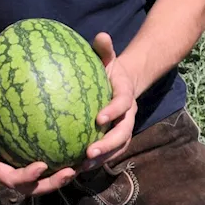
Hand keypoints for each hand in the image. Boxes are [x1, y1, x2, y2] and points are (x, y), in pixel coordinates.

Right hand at [0, 96, 76, 195]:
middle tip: (71, 172)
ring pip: (44, 178)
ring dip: (63, 175)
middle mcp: (9, 171)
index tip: (41, 165)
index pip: (12, 179)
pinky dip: (63, 158)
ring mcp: (20, 165)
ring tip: (83, 164)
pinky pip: (48, 161)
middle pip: (34, 186)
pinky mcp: (28, 156)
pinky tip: (80, 146)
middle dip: (53, 183)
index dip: (27, 177)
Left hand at [78, 32, 136, 172]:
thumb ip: (105, 49)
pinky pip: (108, 153)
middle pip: (123, 134)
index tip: (99, 118)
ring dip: (102, 159)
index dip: (113, 111)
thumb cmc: (109, 69)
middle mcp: (128, 115)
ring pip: (117, 148)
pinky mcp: (116, 138)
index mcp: (125, 95)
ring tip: (83, 167)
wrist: (124, 83)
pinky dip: (96, 161)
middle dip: (108, 145)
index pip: (122, 104)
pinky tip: (76, 168)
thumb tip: (101, 35)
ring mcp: (123, 129)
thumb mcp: (108, 57)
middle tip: (89, 152)